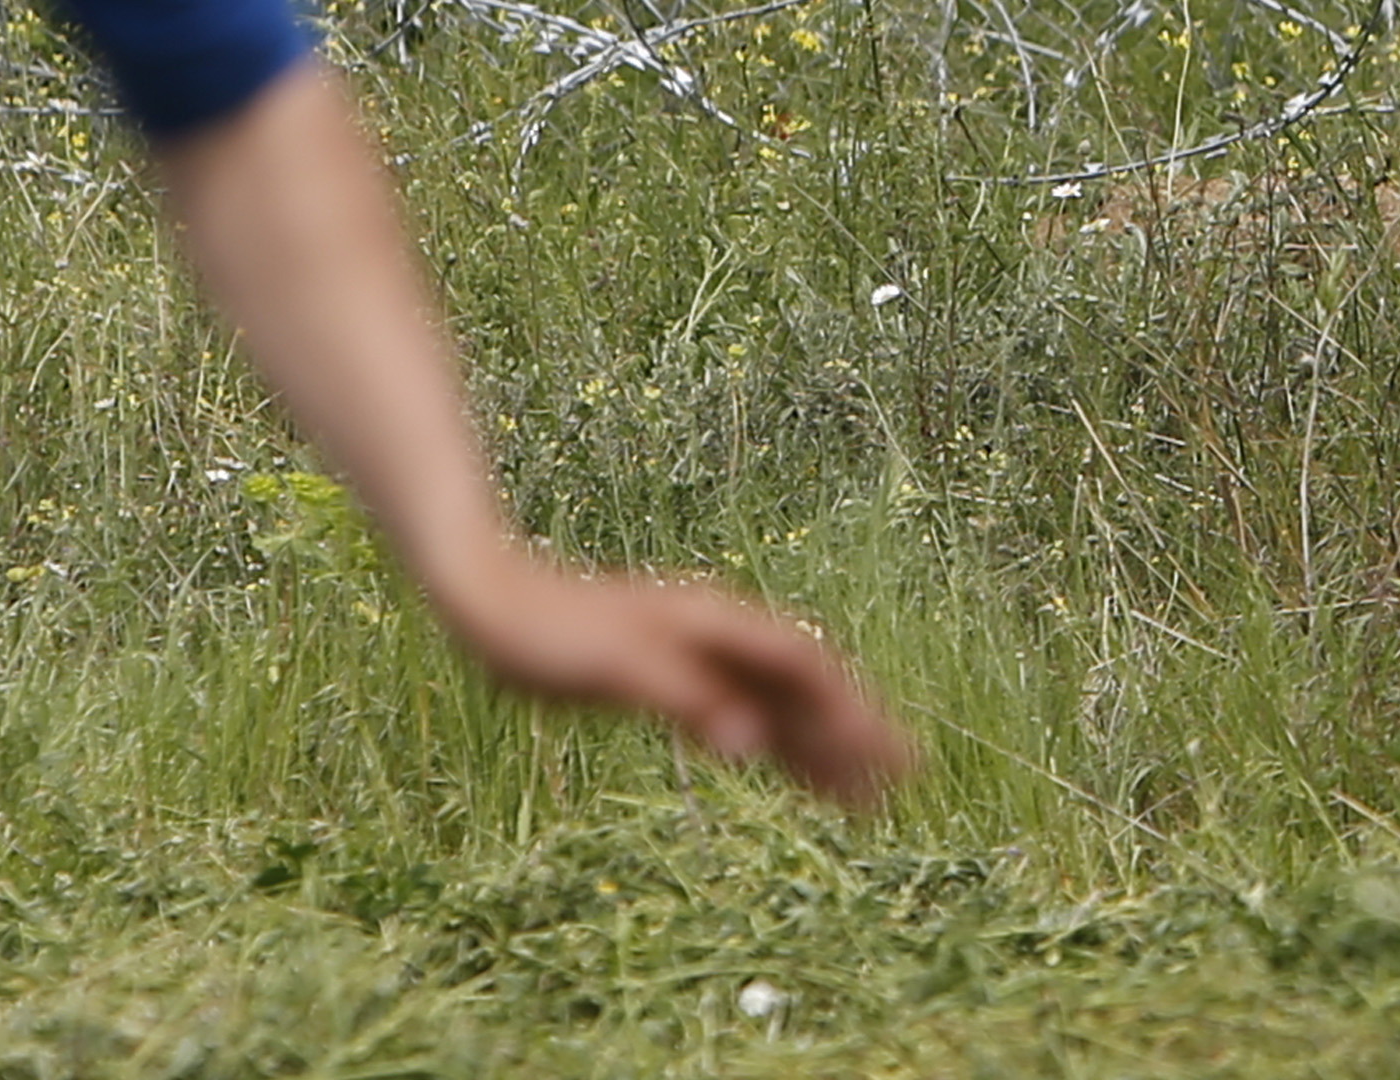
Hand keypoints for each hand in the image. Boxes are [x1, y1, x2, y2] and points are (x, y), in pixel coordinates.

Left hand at [427, 543, 918, 809]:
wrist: (490, 603)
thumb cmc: (547, 634)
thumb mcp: (615, 670)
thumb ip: (687, 703)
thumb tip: (753, 746)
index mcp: (716, 628)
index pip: (804, 671)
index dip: (851, 712)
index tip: (891, 753)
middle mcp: (719, 640)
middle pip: (805, 688)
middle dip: (857, 731)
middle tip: (909, 778)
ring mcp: (699, 659)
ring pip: (779, 707)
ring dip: (824, 747)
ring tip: (868, 796)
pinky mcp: (674, 681)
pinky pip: (743, 717)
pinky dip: (776, 748)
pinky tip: (790, 777)